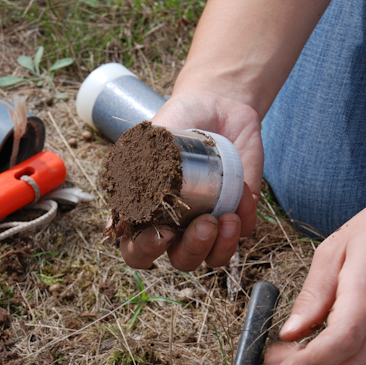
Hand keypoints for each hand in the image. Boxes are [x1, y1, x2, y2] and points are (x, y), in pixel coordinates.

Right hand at [119, 88, 262, 270]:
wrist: (218, 104)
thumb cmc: (178, 121)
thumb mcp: (151, 138)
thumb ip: (132, 166)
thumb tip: (120, 201)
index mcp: (148, 215)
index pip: (137, 251)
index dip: (146, 251)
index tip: (163, 232)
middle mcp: (178, 226)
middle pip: (181, 260)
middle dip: (194, 249)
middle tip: (205, 223)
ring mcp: (209, 222)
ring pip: (214, 257)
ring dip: (222, 246)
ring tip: (228, 218)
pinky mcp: (239, 213)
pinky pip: (244, 231)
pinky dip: (245, 219)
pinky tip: (245, 195)